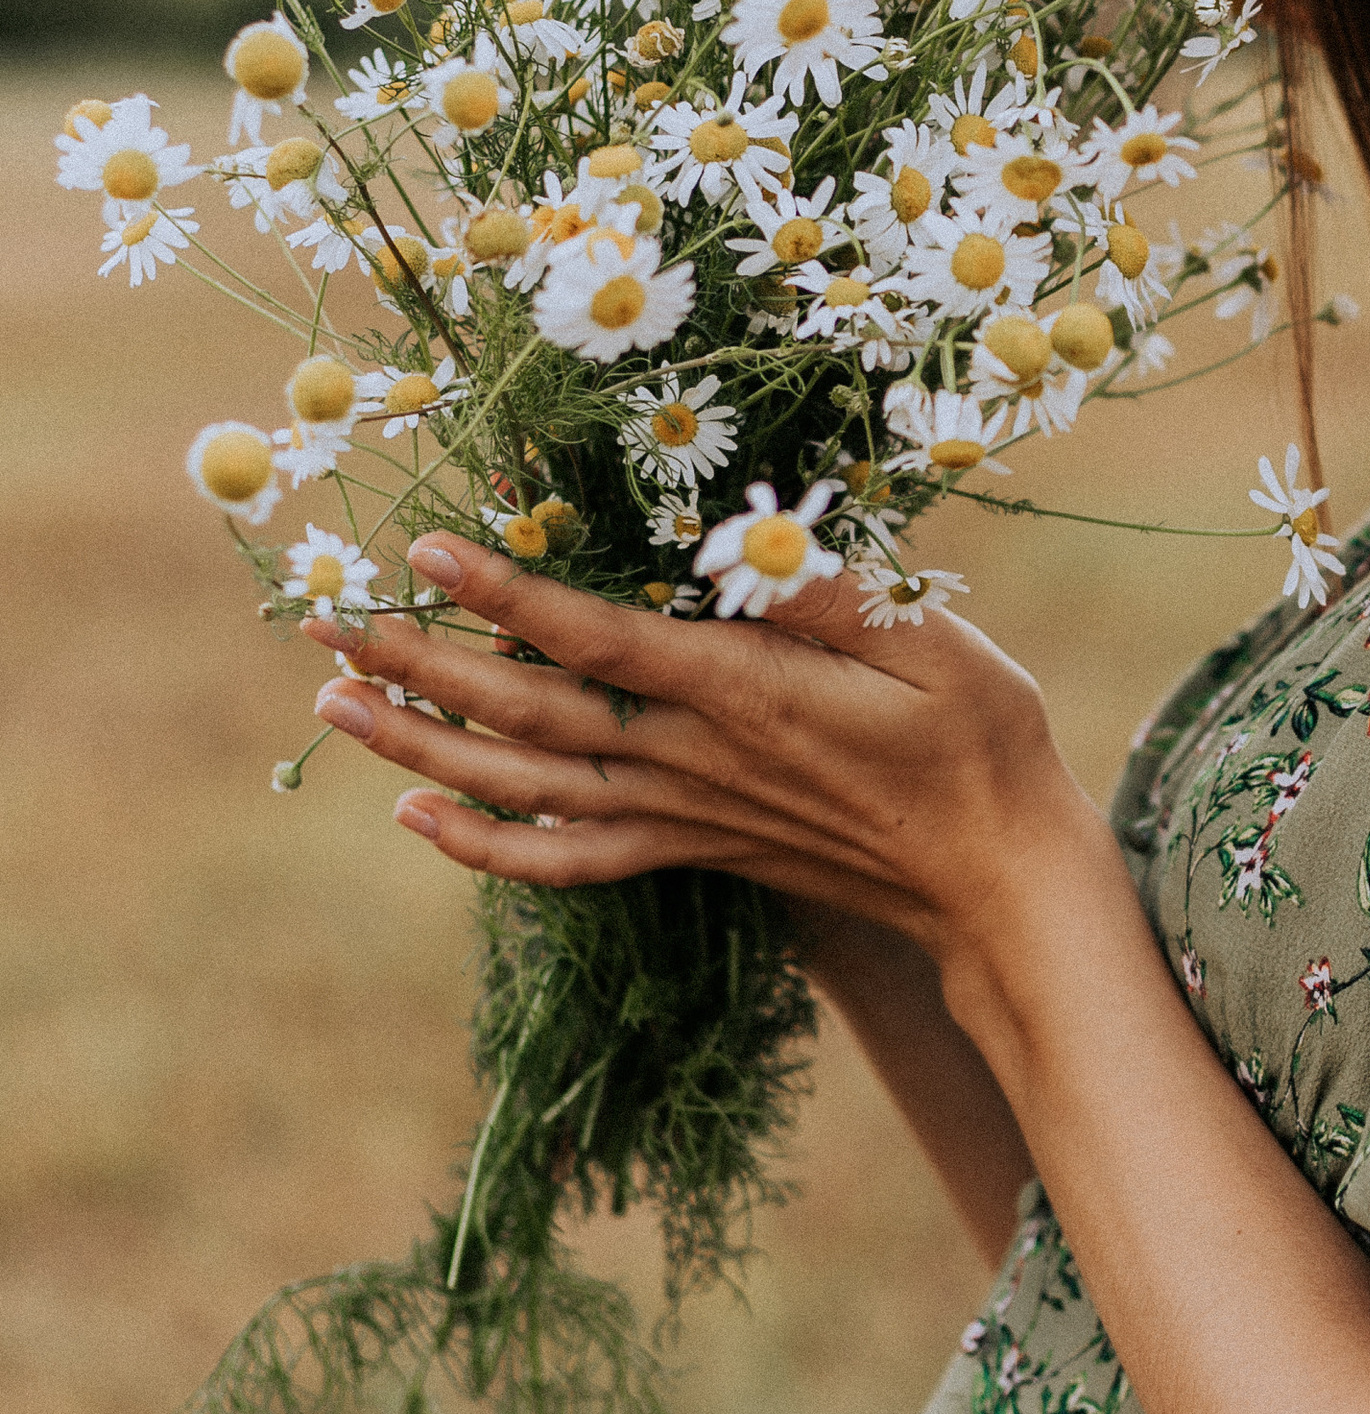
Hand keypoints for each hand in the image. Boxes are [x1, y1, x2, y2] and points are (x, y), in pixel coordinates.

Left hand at [307, 535, 1110, 985]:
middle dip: (422, 664)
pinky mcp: (689, 848)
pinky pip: (568, 857)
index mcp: (746, 694)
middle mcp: (694, 758)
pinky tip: (422, 817)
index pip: (600, 640)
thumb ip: (826, 592)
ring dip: (423, 744)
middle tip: (329, 619)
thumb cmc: (978, 740)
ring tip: (334, 704)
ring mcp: (684, 812)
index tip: (430, 549)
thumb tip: (732, 538)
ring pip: (527, 782)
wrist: (996, 876)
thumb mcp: (931, 642)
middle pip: (531, 712)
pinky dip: (486, 845)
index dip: (510, 597)